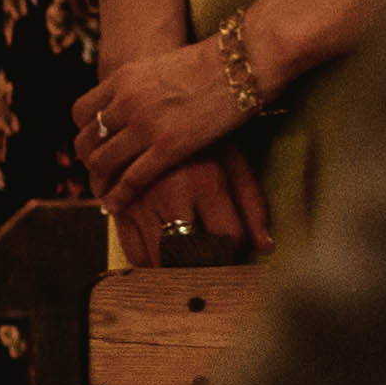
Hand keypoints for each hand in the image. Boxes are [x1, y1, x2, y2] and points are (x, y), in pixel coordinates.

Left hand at [78, 37, 256, 208]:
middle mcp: (126, 101)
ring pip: (103, 162)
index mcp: (122, 77)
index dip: (83, 133)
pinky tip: (115, 206)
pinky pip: (131, 178)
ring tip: (103, 193)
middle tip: (98, 173)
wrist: (242, 61)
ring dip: (100, 181)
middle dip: (89, 161)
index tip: (91, 144)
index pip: (81, 112)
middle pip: (87, 140)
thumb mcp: (160, 65)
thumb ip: (139, 85)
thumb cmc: (210, 63)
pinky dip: (119, 195)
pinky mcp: (168, 147)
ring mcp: (145, 124)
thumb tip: (134, 101)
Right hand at [109, 149, 267, 266]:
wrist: (148, 116)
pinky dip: (151, 263)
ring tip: (190, 260)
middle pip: (193, 255)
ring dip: (178, 269)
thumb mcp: (232, 163)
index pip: (229, 237)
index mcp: (205, 182)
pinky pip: (133, 254)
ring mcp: (141, 203)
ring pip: (161, 260)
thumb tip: (266, 248)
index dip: (237, 247)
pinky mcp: (119, 208)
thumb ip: (252, 205)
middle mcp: (171, 196)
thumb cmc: (198, 142)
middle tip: (213, 262)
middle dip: (207, 265)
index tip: (235, 246)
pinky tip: (164, 255)